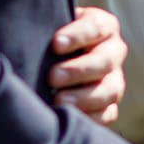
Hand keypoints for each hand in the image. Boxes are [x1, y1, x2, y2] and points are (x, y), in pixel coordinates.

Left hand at [49, 6, 127, 124]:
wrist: (51, 62)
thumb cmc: (48, 40)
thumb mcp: (50, 26)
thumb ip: (45, 26)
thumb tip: (29, 36)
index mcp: (103, 26)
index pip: (97, 27)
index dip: (79, 36)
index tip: (55, 44)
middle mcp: (114, 52)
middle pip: (106, 61)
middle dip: (79, 70)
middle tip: (52, 77)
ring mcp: (114, 80)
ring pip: (110, 90)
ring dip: (84, 97)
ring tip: (58, 101)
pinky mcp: (110, 105)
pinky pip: (108, 114)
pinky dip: (90, 118)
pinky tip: (68, 116)